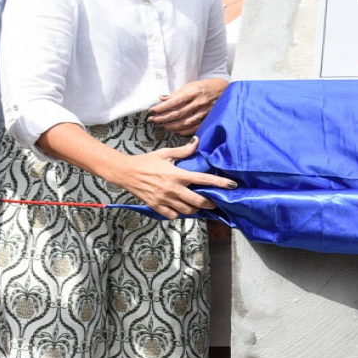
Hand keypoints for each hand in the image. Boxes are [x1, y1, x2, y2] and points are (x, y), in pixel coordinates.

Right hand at [105, 137, 237, 219]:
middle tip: (214, 201)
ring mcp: (165, 200)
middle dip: (210, 203)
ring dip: (195, 209)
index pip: (204, 179)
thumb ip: (184, 150)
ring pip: (187, 211)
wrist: (125, 172)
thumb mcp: (166, 153)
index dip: (220, 183)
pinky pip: (173, 215)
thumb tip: (197, 142)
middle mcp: (173, 189)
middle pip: (198, 202)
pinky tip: (180, 208)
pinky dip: (179, 213)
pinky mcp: (156, 207)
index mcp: (178, 175)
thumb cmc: (146, 161)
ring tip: (197, 204)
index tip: (232, 186)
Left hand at [148, 78, 227, 134]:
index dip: (162, 108)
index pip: (174, 102)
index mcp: (193, 92)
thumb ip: (176, 94)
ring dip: (171, 125)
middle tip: (153, 120)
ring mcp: (204, 112)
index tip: (152, 111)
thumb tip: (162, 98)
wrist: (224, 89)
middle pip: (178, 113)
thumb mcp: (190, 85)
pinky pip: (194, 127)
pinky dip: (184, 131)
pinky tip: (176, 131)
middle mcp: (198, 102)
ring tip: (162, 125)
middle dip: (163, 118)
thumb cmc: (205, 86)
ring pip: (185, 122)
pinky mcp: (208, 118)